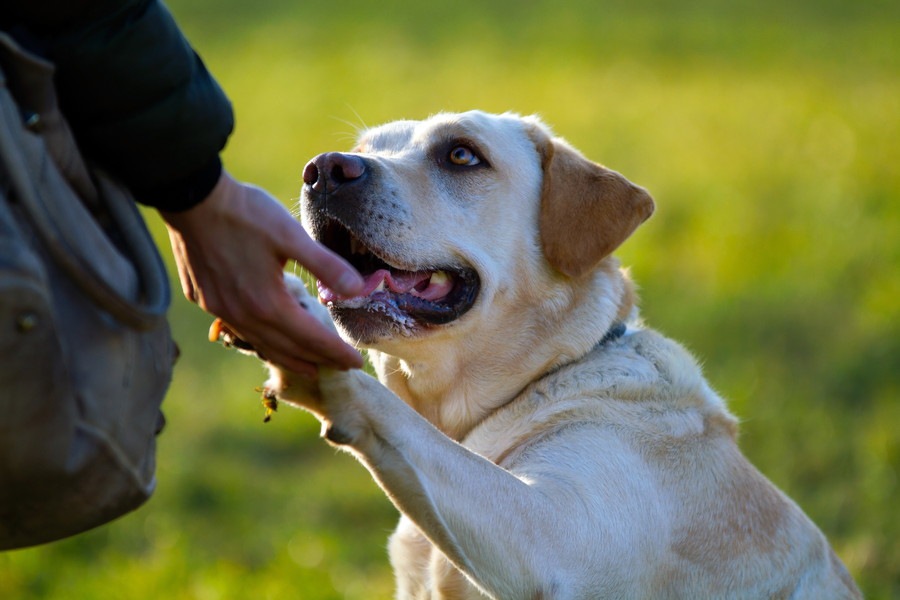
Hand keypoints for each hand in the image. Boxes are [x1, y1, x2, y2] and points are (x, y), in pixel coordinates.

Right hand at [160, 170, 364, 374]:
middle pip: (287, 348)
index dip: (336, 352)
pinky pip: (240, 330)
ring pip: (261, 343)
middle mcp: (243, 315)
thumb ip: (326, 265)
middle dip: (317, 360)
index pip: (311, 338)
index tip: (356, 363)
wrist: (192, 198)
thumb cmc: (246, 214)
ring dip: (289, 358)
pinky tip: (268, 336)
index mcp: (268, 303)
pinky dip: (262, 340)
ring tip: (308, 366)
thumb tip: (358, 290)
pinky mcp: (205, 299)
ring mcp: (220, 309)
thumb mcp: (292, 236)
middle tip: (339, 368)